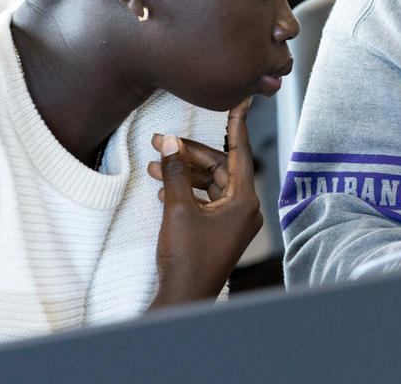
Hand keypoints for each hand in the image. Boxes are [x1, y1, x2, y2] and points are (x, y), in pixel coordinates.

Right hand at [146, 99, 263, 307]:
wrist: (183, 298)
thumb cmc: (186, 259)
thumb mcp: (177, 209)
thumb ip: (175, 173)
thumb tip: (171, 142)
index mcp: (245, 201)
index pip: (240, 153)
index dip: (237, 124)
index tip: (241, 100)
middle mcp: (244, 209)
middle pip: (218, 168)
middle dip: (189, 154)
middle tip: (161, 140)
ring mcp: (232, 221)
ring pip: (209, 183)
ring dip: (183, 172)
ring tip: (155, 161)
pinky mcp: (219, 230)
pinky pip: (205, 200)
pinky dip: (186, 191)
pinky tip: (162, 186)